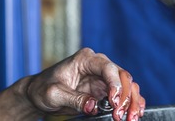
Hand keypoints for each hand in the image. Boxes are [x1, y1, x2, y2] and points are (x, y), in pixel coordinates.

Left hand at [25, 47, 144, 119]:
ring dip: (132, 102)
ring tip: (132, 118)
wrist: (38, 94)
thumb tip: (93, 106)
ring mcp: (104, 78)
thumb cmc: (43, 88)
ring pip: (128, 86)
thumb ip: (74, 99)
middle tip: (120, 115)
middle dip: (126, 96)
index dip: (115, 84)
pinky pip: (125, 95)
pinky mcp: (106, 90)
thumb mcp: (54, 94)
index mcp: (86, 59)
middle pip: (123, 77)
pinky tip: (135, 114)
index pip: (108, 68)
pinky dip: (131, 104)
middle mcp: (99, 65)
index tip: (114, 102)